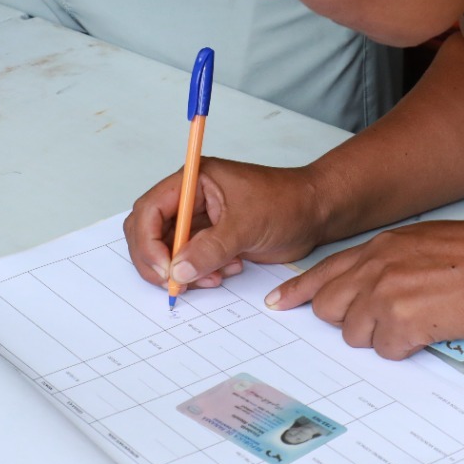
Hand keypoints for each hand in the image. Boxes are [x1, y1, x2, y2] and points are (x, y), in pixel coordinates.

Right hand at [124, 157, 329, 292]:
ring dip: (183, 270)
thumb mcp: (247, 225)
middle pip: (149, 231)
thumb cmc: (286, 202)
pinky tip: (229, 271)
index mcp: (193, 179)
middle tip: (175, 284)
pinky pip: (189, 262)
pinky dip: (200, 273)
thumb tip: (177, 271)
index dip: (148, 241)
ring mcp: (199, 220)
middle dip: (158, 261)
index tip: (164, 269)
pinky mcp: (210, 240)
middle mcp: (190, 198)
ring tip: (214, 277)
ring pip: (168, 251)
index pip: (150, 209)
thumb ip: (210, 249)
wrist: (314, 213)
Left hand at [265, 221, 463, 359]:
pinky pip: (386, 351)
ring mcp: (385, 296)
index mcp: (381, 247)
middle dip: (347, 319)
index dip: (299, 290)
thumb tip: (373, 285)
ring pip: (354, 334)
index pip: (325, 270)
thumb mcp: (425, 242)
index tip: (279, 302)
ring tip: (416, 321)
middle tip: (378, 321)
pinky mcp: (401, 324)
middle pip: (329, 307)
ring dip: (381, 336)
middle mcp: (375, 268)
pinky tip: (429, 331)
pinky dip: (405, 349)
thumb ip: (391, 260)